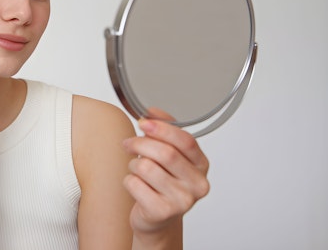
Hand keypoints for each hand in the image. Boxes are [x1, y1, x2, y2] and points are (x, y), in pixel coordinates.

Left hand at [122, 113, 209, 235]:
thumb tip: (153, 111)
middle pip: (165, 153)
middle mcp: (197, 185)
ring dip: (133, 164)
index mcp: (202, 165)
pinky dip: (129, 180)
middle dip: (140, 144)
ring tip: (135, 169)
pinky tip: (136, 185)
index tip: (143, 122)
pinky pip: (134, 184)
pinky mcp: (162, 212)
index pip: (186, 141)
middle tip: (128, 143)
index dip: (162, 128)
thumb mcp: (168, 155)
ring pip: (146, 167)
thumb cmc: (161, 183)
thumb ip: (164, 131)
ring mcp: (182, 201)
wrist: (156, 219)